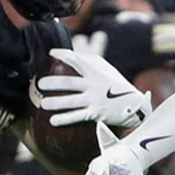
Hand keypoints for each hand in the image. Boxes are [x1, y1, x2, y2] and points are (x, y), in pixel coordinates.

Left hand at [37, 48, 151, 127]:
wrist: (135, 106)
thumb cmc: (118, 87)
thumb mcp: (109, 72)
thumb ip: (93, 63)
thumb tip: (74, 57)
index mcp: (97, 73)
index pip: (78, 60)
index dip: (64, 55)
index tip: (51, 53)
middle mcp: (94, 85)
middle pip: (70, 83)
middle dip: (53, 83)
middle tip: (39, 83)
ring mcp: (95, 100)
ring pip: (71, 101)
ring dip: (55, 103)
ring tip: (43, 103)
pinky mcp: (96, 114)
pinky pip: (77, 117)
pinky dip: (64, 119)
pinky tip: (53, 121)